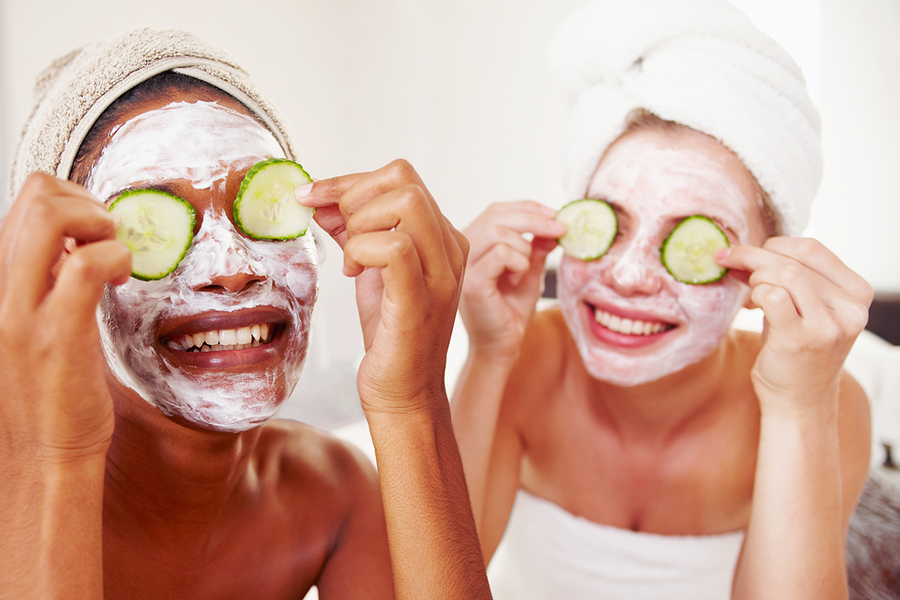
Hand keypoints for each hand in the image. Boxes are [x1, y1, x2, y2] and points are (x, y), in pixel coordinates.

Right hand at [0, 173, 130, 462]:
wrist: (42, 455)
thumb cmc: (50, 391)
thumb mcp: (37, 323)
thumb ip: (48, 280)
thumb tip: (79, 240)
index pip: (25, 203)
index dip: (73, 205)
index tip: (96, 238)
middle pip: (37, 196)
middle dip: (89, 204)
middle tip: (110, 244)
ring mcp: (19, 312)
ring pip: (50, 216)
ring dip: (101, 223)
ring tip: (116, 260)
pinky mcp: (54, 335)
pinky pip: (83, 266)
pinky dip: (115, 257)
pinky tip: (122, 279)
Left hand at [296, 160, 466, 413]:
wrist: (405, 393)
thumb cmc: (392, 335)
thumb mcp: (370, 272)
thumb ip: (354, 231)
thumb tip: (323, 199)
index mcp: (442, 238)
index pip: (401, 177)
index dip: (350, 181)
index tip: (313, 197)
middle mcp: (450, 249)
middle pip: (404, 179)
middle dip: (354, 195)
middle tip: (340, 234)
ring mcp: (441, 273)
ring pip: (404, 202)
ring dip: (359, 223)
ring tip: (351, 261)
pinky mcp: (419, 298)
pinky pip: (393, 247)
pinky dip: (360, 250)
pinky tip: (353, 274)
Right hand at [460, 201, 562, 361]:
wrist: (503, 346)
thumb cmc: (512, 310)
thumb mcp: (529, 270)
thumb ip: (536, 246)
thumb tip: (554, 223)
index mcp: (473, 241)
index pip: (497, 210)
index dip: (528, 208)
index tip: (557, 216)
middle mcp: (462, 249)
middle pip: (497, 215)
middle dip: (535, 219)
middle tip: (560, 230)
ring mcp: (464, 265)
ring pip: (497, 231)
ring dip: (524, 247)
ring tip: (525, 270)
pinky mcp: (472, 282)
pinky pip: (500, 253)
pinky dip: (518, 262)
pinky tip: (517, 279)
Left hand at [716, 237, 872, 416]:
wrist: (799, 400)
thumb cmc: (797, 350)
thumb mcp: (804, 308)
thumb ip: (787, 278)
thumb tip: (746, 250)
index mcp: (857, 293)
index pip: (812, 249)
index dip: (773, 243)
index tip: (746, 250)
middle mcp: (850, 308)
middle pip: (794, 260)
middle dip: (753, 256)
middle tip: (728, 261)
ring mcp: (828, 325)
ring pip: (783, 274)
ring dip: (755, 277)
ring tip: (750, 293)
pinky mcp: (802, 339)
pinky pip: (772, 296)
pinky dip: (756, 295)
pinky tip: (753, 307)